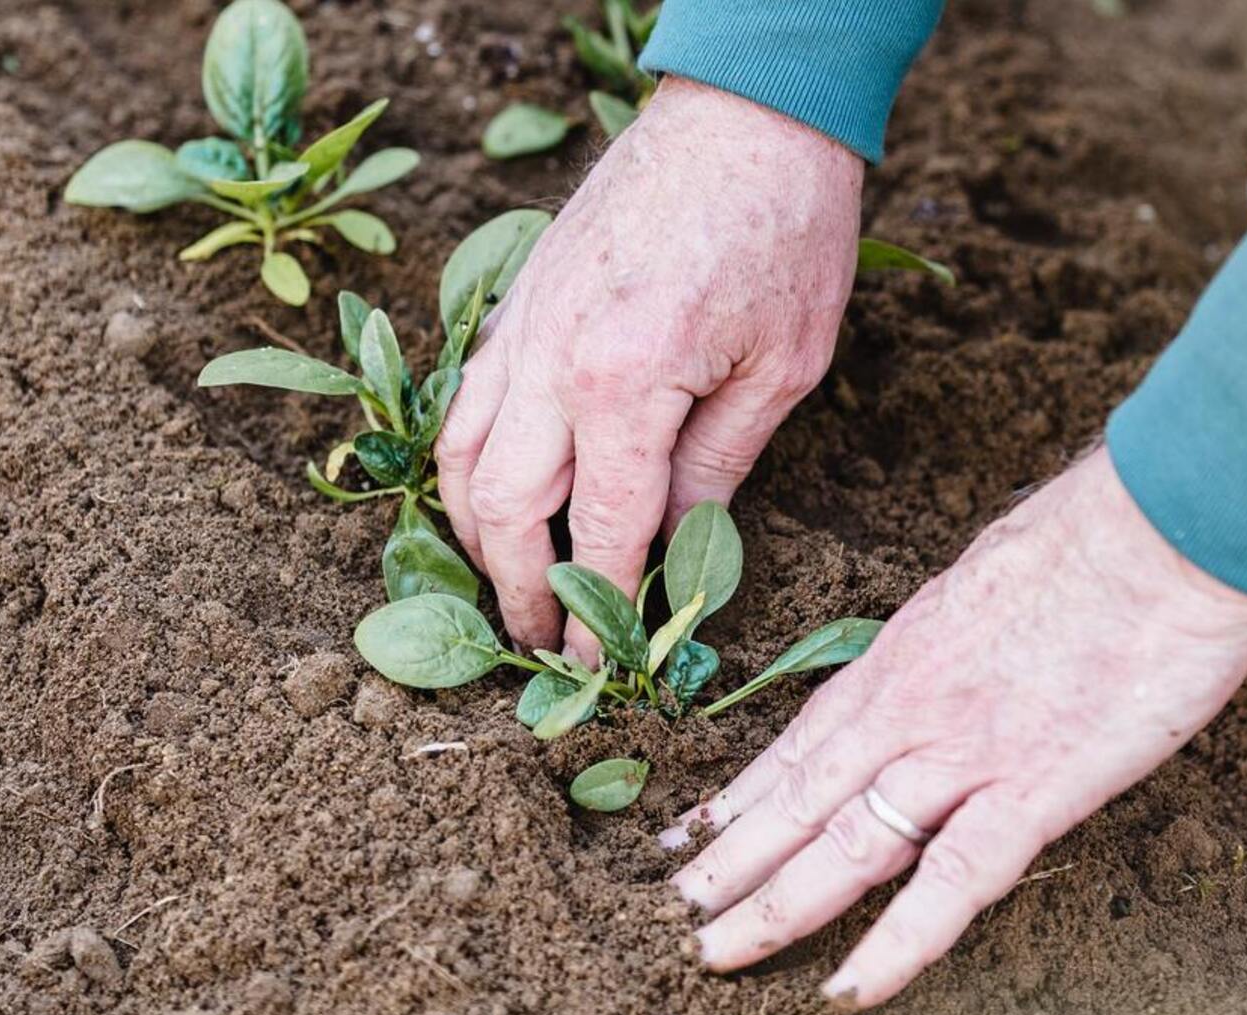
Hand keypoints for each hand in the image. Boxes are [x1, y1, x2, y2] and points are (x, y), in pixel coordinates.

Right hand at [437, 77, 862, 654]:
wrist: (747, 115)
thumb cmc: (786, 233)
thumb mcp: (784, 367)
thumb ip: (720, 466)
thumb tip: (681, 548)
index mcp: (627, 384)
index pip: (598, 532)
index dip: (598, 611)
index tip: (599, 668)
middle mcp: (553, 360)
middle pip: (502, 508)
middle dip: (516, 591)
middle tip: (540, 644)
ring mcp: (523, 325)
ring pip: (460, 455)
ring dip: (474, 533)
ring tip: (507, 585)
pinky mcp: (517, 298)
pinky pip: (466, 399)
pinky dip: (468, 459)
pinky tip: (496, 492)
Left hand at [662, 449, 1246, 1007]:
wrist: (1169, 522)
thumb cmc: (1103, 534)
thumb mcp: (996, 575)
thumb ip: (964, 632)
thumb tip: (960, 650)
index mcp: (906, 653)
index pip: (804, 740)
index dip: (744, 793)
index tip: (693, 830)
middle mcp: (913, 707)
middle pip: (800, 798)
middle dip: (729, 859)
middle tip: (668, 910)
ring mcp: (965, 752)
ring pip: (845, 844)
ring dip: (774, 905)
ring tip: (712, 952)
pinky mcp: (1035, 788)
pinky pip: (952, 883)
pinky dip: (897, 943)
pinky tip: (850, 989)